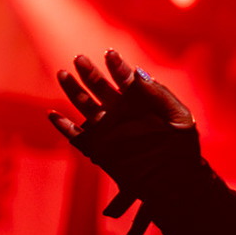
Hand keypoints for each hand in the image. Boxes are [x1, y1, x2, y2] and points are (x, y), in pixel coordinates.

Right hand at [48, 50, 199, 234]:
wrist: (177, 180)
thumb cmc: (182, 148)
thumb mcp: (178, 119)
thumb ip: (159, 96)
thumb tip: (138, 72)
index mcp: (141, 102)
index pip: (125, 79)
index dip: (117, 66)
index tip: (110, 54)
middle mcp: (122, 113)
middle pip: (101, 88)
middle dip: (90, 73)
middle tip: (79, 58)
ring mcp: (110, 130)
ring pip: (86, 107)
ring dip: (73, 91)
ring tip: (63, 73)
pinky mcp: (100, 149)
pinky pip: (78, 137)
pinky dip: (64, 127)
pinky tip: (53, 115)